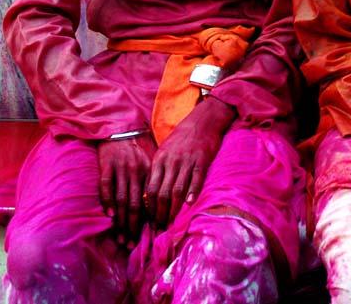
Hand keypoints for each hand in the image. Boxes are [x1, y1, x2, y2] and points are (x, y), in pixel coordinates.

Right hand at [98, 134, 154, 242]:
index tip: (149, 236)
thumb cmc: (136, 148)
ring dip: (121, 221)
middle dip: (134, 227)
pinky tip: (110, 216)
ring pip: (121, 199)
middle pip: (135, 204)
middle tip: (132, 244)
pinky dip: (108, 202)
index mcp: (149, 171)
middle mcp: (136, 171)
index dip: (149, 220)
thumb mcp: (150, 161)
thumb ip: (153, 181)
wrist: (119, 128)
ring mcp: (120, 169)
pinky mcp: (106, 166)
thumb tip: (158, 206)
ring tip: (121, 237)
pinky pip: (106, 187)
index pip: (150, 200)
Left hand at [145, 96, 234, 227]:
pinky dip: (192, 192)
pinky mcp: (201, 160)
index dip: (148, 208)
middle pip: (161, 193)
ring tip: (171, 224)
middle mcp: (171, 162)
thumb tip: (149, 195)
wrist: (201, 121)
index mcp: (159, 160)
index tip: (148, 222)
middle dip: (159, 214)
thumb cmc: (181, 139)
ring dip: (173, 209)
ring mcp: (186, 161)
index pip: (150, 189)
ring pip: (177, 190)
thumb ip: (158, 171)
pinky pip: (196, 178)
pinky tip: (189, 204)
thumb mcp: (164, 152)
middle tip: (159, 228)